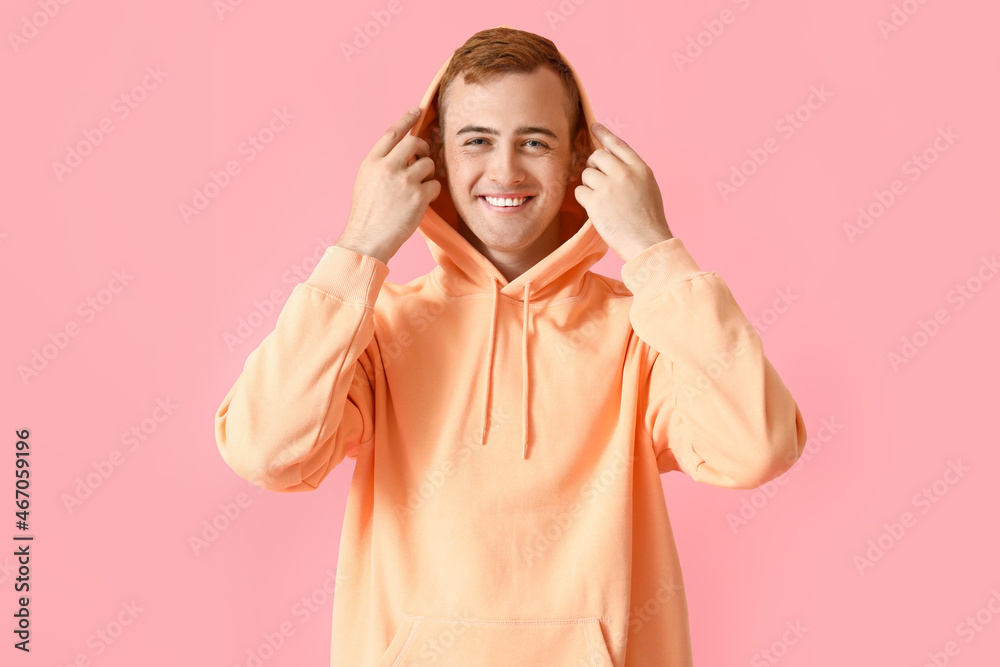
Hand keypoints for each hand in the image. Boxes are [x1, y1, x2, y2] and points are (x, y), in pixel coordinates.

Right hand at [336, 107, 441, 263]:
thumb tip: (401, 152)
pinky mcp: (418, 196)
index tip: (415, 110)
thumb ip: (381, 164)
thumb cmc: (366, 214)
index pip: (392, 133)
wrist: (367, 239)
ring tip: (419, 187)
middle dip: (424, 147)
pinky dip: (432, 191)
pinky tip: (422, 201)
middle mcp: (388, 167)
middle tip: (425, 155)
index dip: (405, 119)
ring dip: (429, 173)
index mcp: (372, 162)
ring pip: (428, 163)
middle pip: (414, 143)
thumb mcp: (365, 182)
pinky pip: (435, 184)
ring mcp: (404, 181)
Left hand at [573, 122, 672, 262]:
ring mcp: (609, 187)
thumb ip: (632, 172)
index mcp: (640, 169)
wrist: (647, 242)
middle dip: (593, 166)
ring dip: (589, 186)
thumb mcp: (648, 187)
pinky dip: (583, 199)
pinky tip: (595, 209)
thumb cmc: (648, 220)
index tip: (594, 127)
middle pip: (597, 156)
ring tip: (602, 201)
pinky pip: (579, 191)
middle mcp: (624, 173)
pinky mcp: (595, 202)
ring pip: (586, 174)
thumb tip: (612, 161)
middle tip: (597, 180)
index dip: (604, 134)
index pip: (618, 144)